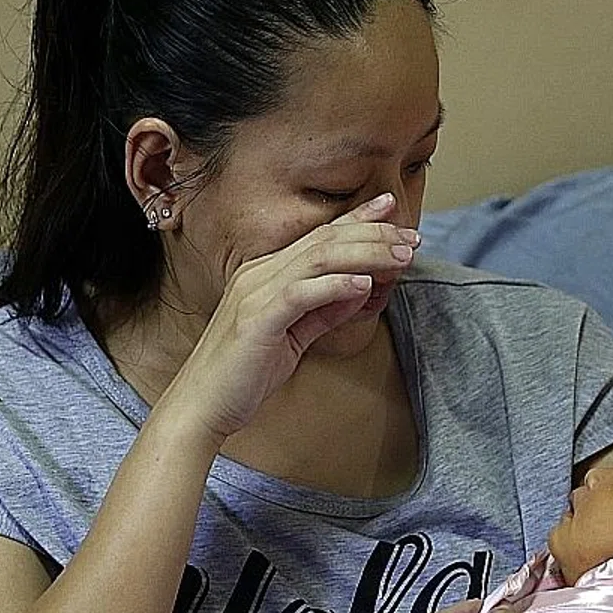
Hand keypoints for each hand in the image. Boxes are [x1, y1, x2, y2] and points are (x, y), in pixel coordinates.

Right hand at [161, 193, 419, 440]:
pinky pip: (301, 293)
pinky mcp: (257, 318)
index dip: (357, 218)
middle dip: (373, 233)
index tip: (392, 207)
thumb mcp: (294, 337)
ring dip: (365, 254)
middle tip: (412, 236)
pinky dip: (335, 285)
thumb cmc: (244, 375)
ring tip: (401, 256)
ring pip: (318, 258)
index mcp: (265, 273)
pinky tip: (363, 283)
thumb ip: (324, 311)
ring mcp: (255, 292)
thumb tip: (360, 289)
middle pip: (324, 240)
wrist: (201, 406)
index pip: (318, 236)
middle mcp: (259, 273)